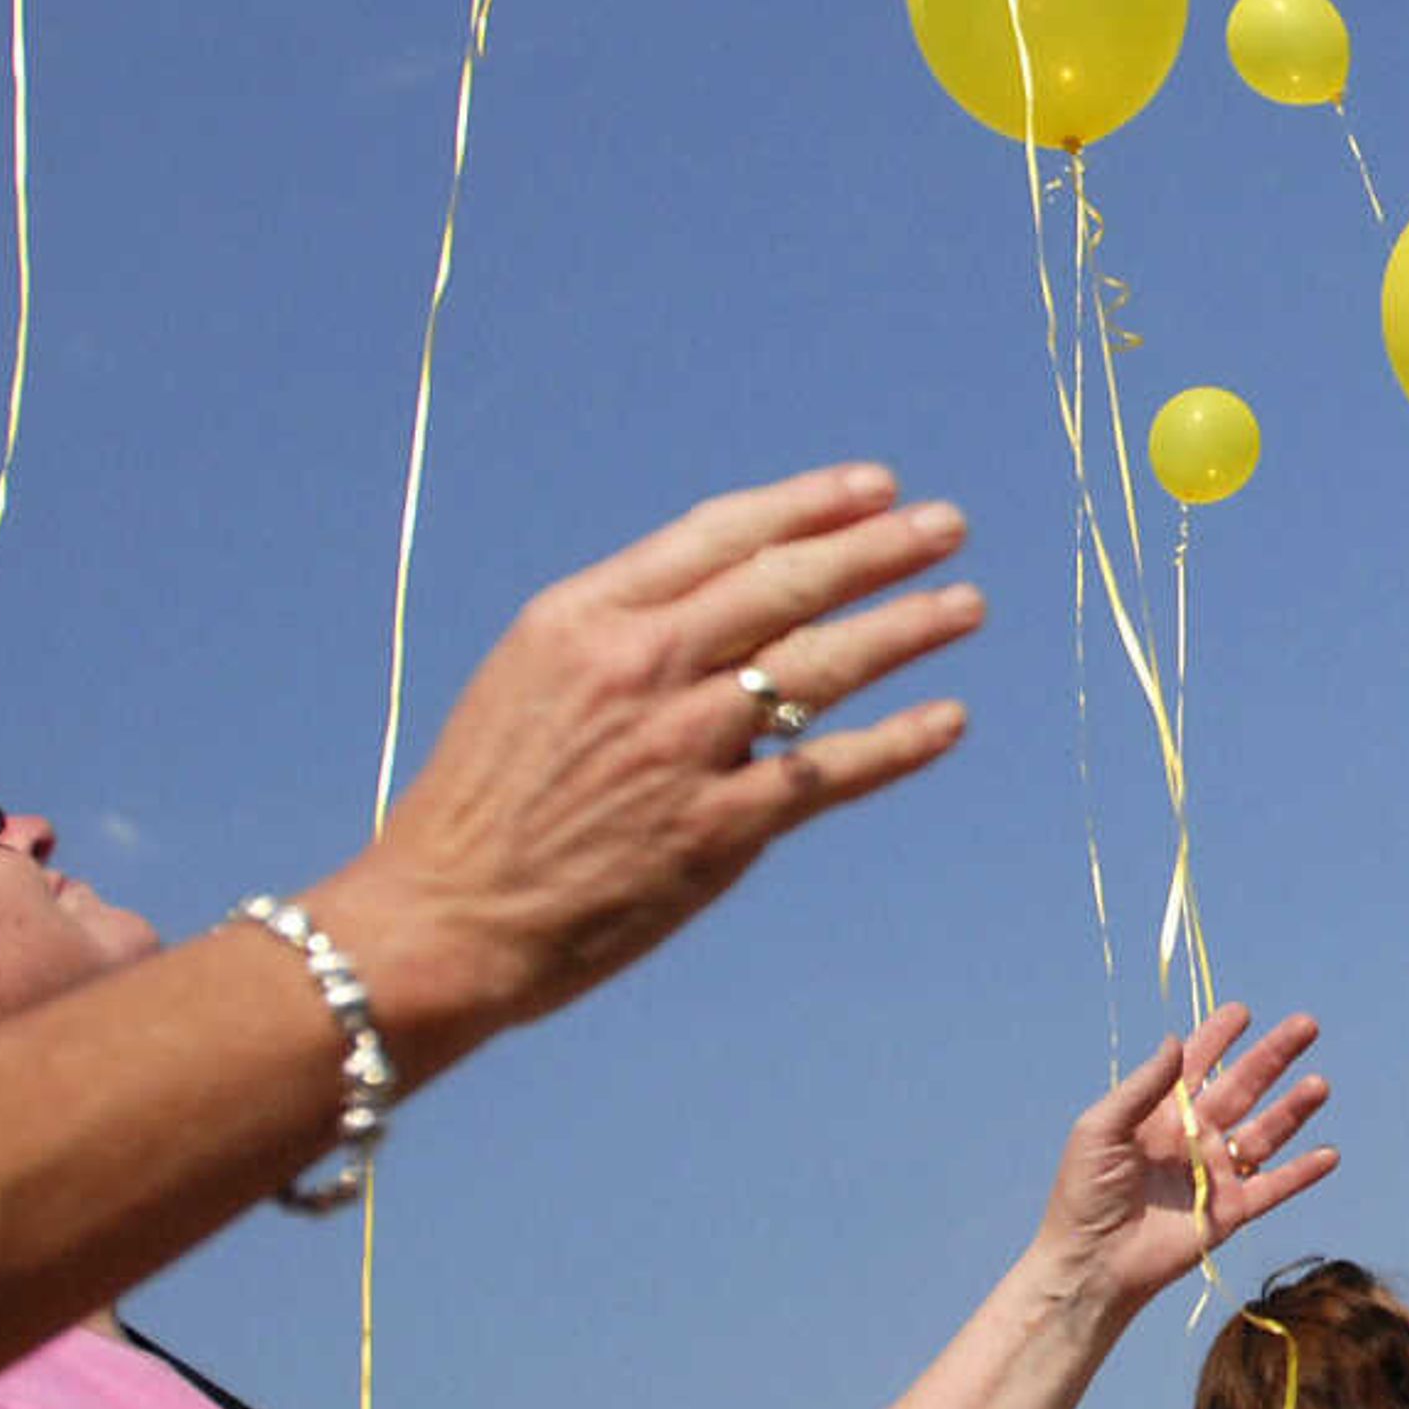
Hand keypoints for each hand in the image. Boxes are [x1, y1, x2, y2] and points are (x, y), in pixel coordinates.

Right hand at [310, 463, 983, 1072]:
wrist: (442, 920)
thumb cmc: (483, 802)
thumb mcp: (532, 676)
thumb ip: (626, 630)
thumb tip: (730, 600)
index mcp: (586, 618)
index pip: (720, 535)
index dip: (808, 505)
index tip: (874, 487)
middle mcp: (640, 667)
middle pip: (787, 584)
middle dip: (879, 549)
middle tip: (949, 526)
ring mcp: (682, 747)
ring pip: (822, 666)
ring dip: (907, 629)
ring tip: (966, 605)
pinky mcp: (714, 830)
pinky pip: (830, 773)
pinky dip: (898, 744)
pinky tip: (949, 719)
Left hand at [1039, 1004, 1334, 1309]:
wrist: (1092, 1263)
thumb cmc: (1084, 1193)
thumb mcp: (1102, 1129)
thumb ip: (1143, 1086)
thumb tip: (1176, 1040)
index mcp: (1160, 1113)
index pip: (1196, 1064)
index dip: (1218, 1037)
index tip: (1241, 1011)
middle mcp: (1193, 1137)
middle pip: (1243, 1087)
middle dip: (1273, 1056)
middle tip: (1306, 1025)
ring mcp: (1215, 1174)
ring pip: (1265, 1133)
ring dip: (1294, 1109)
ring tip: (1319, 1084)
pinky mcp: (1230, 1212)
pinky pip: (1274, 1187)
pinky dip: (1302, 1173)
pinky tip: (1328, 1154)